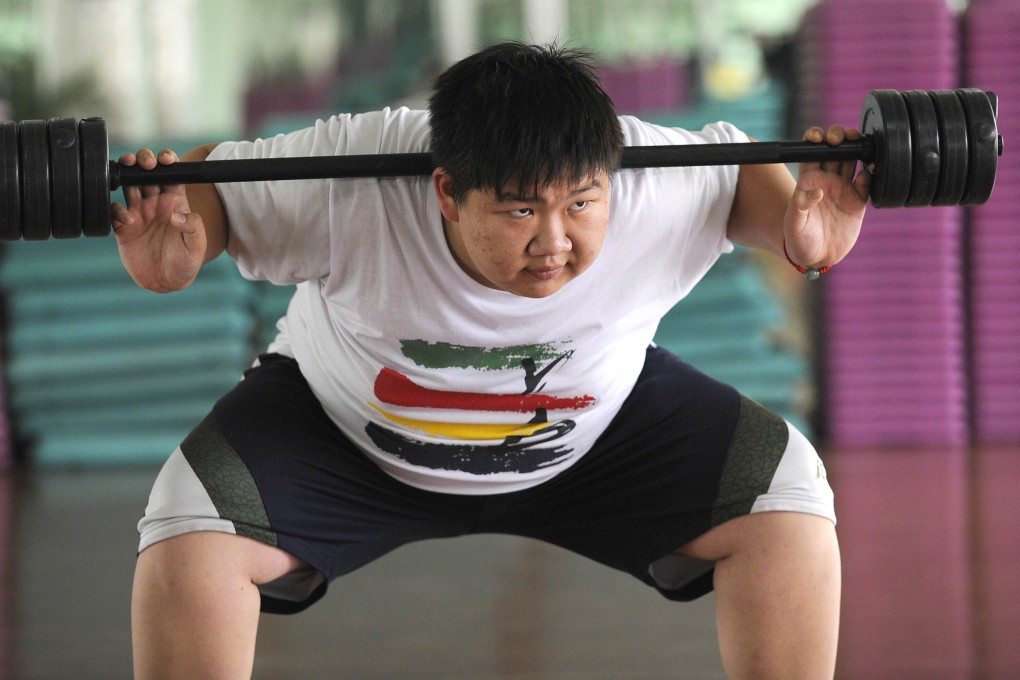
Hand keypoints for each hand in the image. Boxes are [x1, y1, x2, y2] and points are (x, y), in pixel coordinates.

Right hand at [111, 148, 207, 292]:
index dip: (167, 161)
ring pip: (127, 184)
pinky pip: (114, 211)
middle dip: (142, 160)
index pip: (170, 174)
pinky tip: (127, 221)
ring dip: (124, 173)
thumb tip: (178, 215)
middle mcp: (155, 203)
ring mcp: (138, 213)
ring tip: (126, 171)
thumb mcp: (197, 246)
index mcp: (175, 202)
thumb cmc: (186, 262)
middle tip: (144, 163)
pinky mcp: (123, 228)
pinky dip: (117, 211)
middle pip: (145, 172)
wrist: (167, 282)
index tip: (165, 160)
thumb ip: (193, 228)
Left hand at [783, 125, 870, 269]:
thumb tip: (816, 190)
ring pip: (853, 160)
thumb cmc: (798, 239)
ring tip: (862, 146)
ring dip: (858, 148)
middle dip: (840, 137)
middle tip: (843, 138)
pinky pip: (868, 182)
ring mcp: (843, 189)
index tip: (819, 137)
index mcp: (808, 180)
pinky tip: (869, 174)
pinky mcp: (857, 202)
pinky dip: (871, 174)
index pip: (812, 151)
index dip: (816, 138)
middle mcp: (827, 180)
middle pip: (836, 149)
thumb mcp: (794, 223)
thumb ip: (801, 205)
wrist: (816, 258)